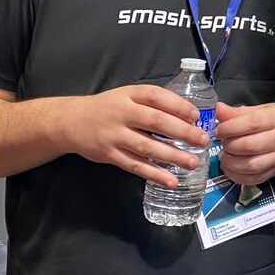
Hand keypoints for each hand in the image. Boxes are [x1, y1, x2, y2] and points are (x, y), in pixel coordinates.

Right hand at [66, 85, 207, 185]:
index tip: (196, 116)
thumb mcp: (128, 95)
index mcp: (130, 94)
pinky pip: (135, 166)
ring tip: (192, 163)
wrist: (71, 122)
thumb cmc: (109, 107)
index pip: (157, 96)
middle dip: (182, 132)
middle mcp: (123, 113)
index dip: (178, 105)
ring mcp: (115, 135)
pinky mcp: (110, 155)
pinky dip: (154, 174)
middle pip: (156, 122)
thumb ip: (152, 102)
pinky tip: (170, 180)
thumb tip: (188, 114)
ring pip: (148, 147)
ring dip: (172, 156)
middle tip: (203, 141)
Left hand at [216, 102, 274, 185]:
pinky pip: (254, 179)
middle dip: (229, 145)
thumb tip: (218, 110)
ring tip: (224, 156)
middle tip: (222, 143)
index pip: (251, 124)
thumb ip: (240, 112)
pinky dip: (237, 177)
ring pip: (251, 165)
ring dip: (231, 163)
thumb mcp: (264, 110)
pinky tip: (229, 169)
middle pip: (249, 146)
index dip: (230, 127)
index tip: (219, 130)